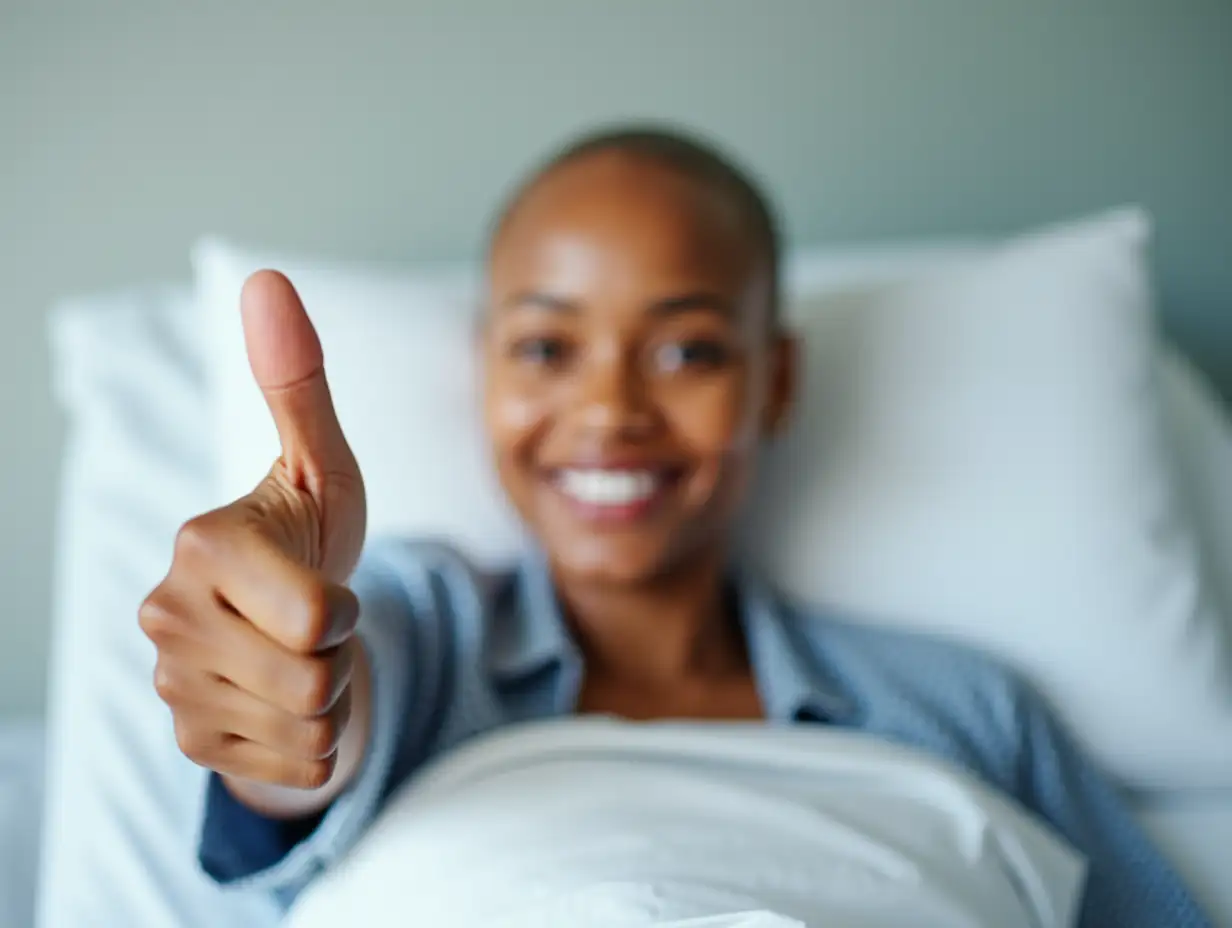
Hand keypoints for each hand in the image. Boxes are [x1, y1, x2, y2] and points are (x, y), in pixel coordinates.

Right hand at [140, 270, 369, 810]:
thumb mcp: (322, 465)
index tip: (322, 585)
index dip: (345, 608)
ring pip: (312, 725)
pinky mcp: (191, 737)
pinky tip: (286, 696)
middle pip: (317, 679)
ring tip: (304, 654)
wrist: (290, 622)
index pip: (318, 618)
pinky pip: (298, 764)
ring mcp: (173, 683)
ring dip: (333, 696)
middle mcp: (169, 614)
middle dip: (343, 656)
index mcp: (203, 545)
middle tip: (318, 623)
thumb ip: (299, 385)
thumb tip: (266, 279)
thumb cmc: (312, 531)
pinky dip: (313, 738)